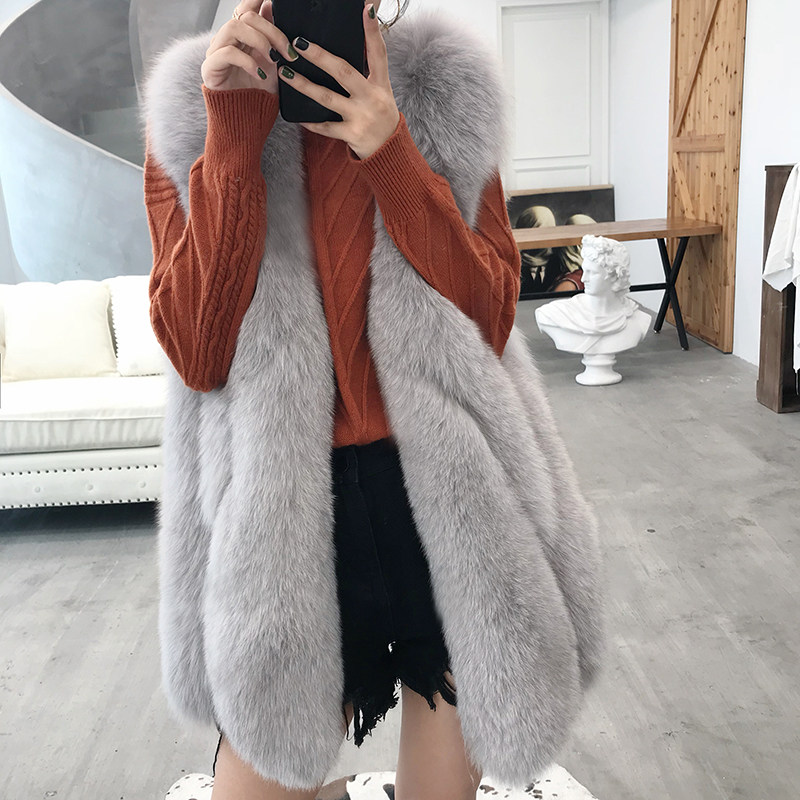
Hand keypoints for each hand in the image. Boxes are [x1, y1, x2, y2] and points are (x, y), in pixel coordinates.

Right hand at [201, 0, 298, 93]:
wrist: (247, 121)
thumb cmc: (259, 94)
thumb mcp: (274, 64)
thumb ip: (274, 37)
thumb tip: (273, 8)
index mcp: (243, 36)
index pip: (248, 8)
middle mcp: (228, 39)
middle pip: (246, 16)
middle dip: (273, 31)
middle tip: (288, 52)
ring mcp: (217, 51)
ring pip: (235, 27)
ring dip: (260, 41)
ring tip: (274, 60)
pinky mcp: (211, 67)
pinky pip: (228, 52)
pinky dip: (248, 61)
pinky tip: (260, 74)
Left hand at [278, 1, 400, 159]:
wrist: (389, 152)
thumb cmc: (382, 119)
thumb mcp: (382, 93)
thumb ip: (368, 73)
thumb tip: (349, 50)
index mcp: (381, 84)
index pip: (378, 53)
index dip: (372, 31)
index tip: (364, 9)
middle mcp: (372, 98)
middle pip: (343, 71)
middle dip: (319, 56)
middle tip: (298, 43)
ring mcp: (361, 117)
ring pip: (327, 97)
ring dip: (303, 84)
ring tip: (284, 72)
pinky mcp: (352, 135)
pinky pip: (326, 126)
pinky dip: (311, 122)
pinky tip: (297, 116)